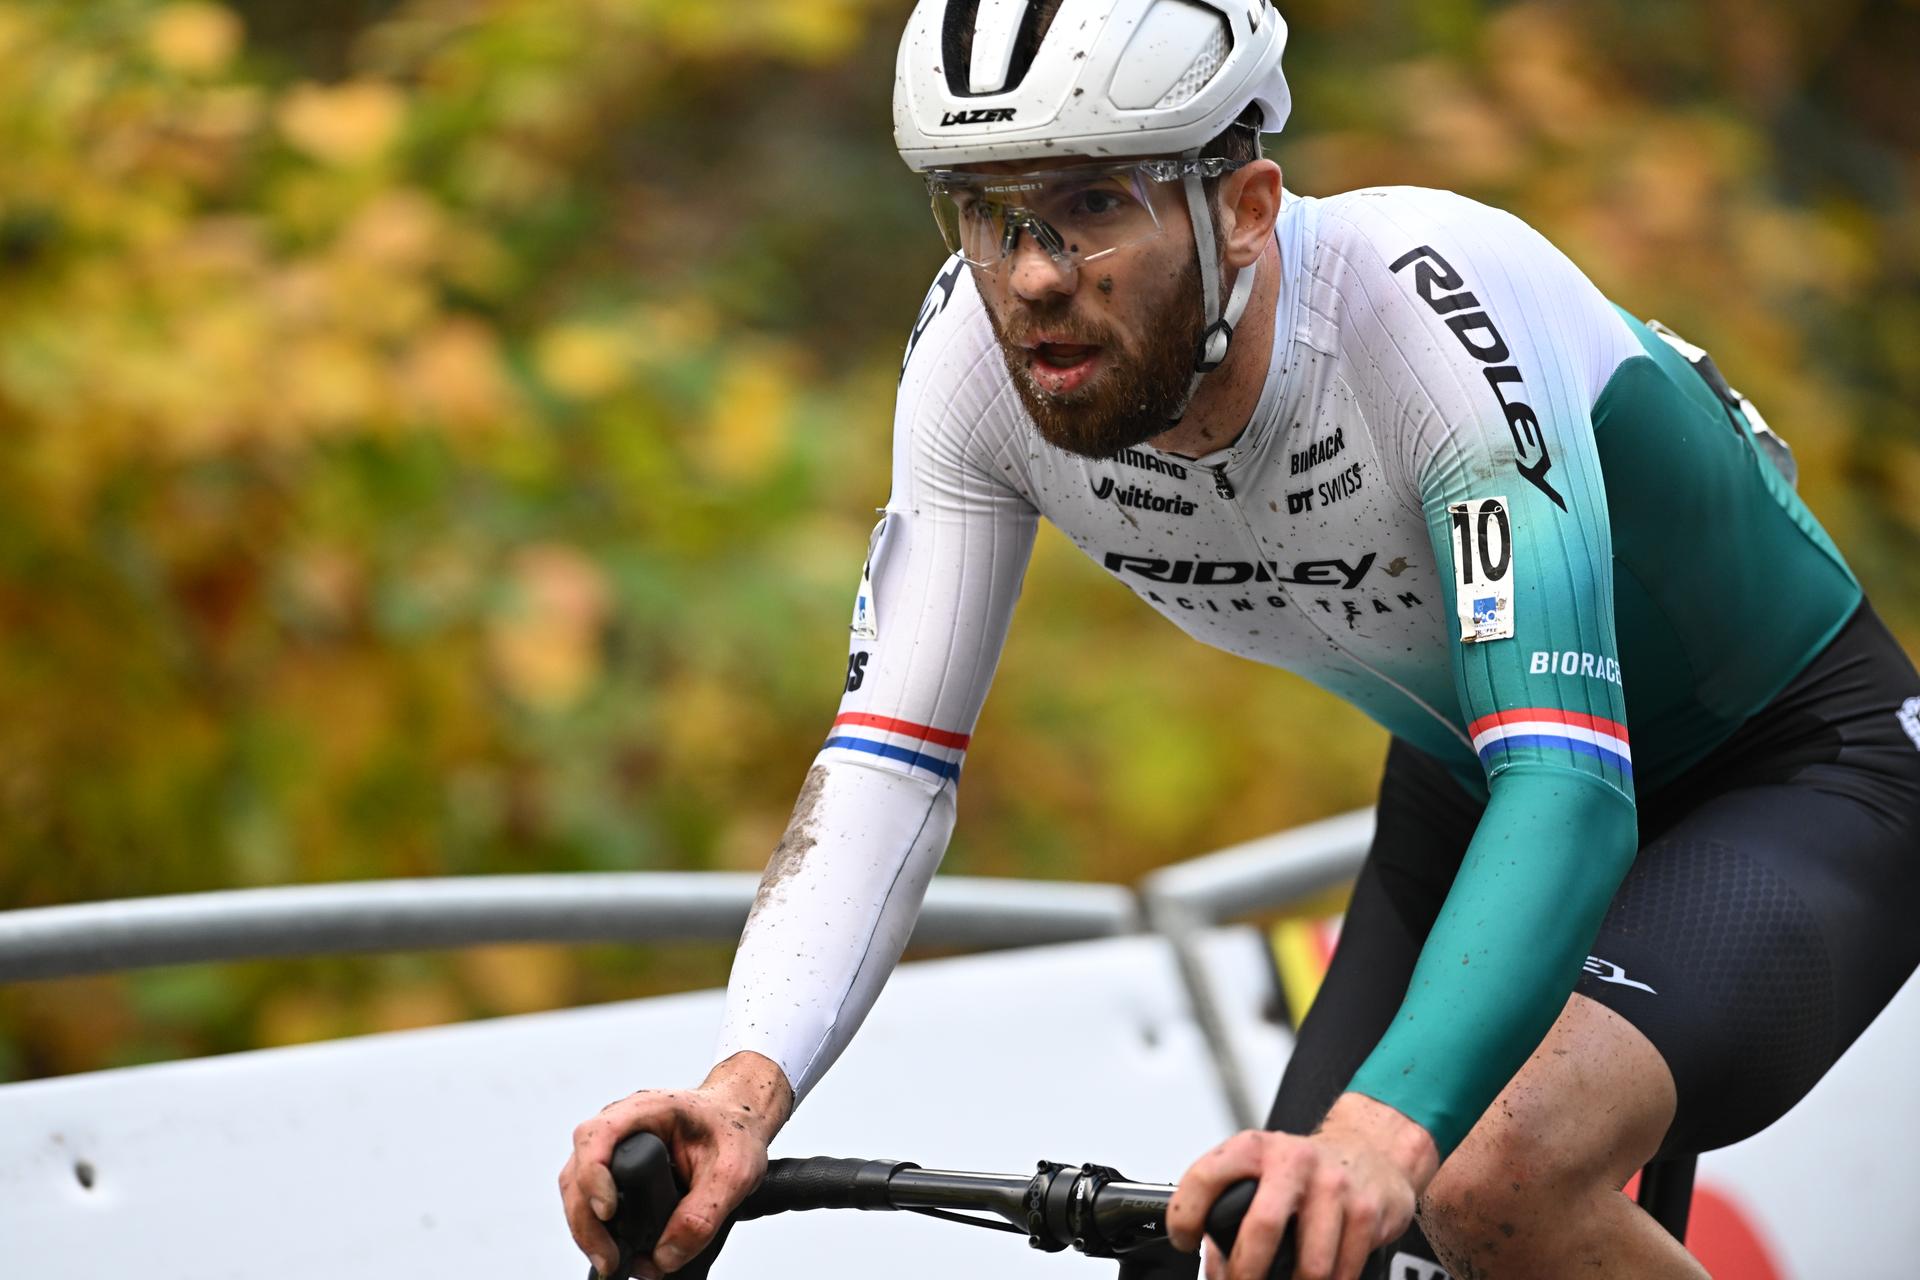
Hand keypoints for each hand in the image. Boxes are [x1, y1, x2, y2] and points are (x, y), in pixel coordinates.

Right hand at [559, 1052, 793, 1277]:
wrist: (736, 1122)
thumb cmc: (733, 1131)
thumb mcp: (735, 1172)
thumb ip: (704, 1214)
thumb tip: (665, 1257)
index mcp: (646, 1109)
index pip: (597, 1136)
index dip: (594, 1175)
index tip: (609, 1212)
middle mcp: (619, 1126)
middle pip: (577, 1172)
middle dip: (587, 1222)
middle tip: (610, 1260)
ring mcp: (611, 1147)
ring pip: (576, 1189)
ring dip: (587, 1230)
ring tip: (614, 1262)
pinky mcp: (613, 1170)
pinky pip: (588, 1199)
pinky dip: (595, 1228)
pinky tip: (614, 1251)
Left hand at [1166, 1094, 1437, 1279]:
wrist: (1371, 1149)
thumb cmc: (1305, 1168)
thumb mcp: (1261, 1171)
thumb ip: (1232, 1209)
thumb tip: (1217, 1266)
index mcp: (1255, 1148)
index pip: (1206, 1177)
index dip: (1186, 1216)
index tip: (1184, 1241)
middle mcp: (1293, 1162)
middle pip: (1262, 1227)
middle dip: (1245, 1273)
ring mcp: (1333, 1186)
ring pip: (1311, 1264)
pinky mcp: (1366, 1212)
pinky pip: (1343, 1272)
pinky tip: (1316, 1279)